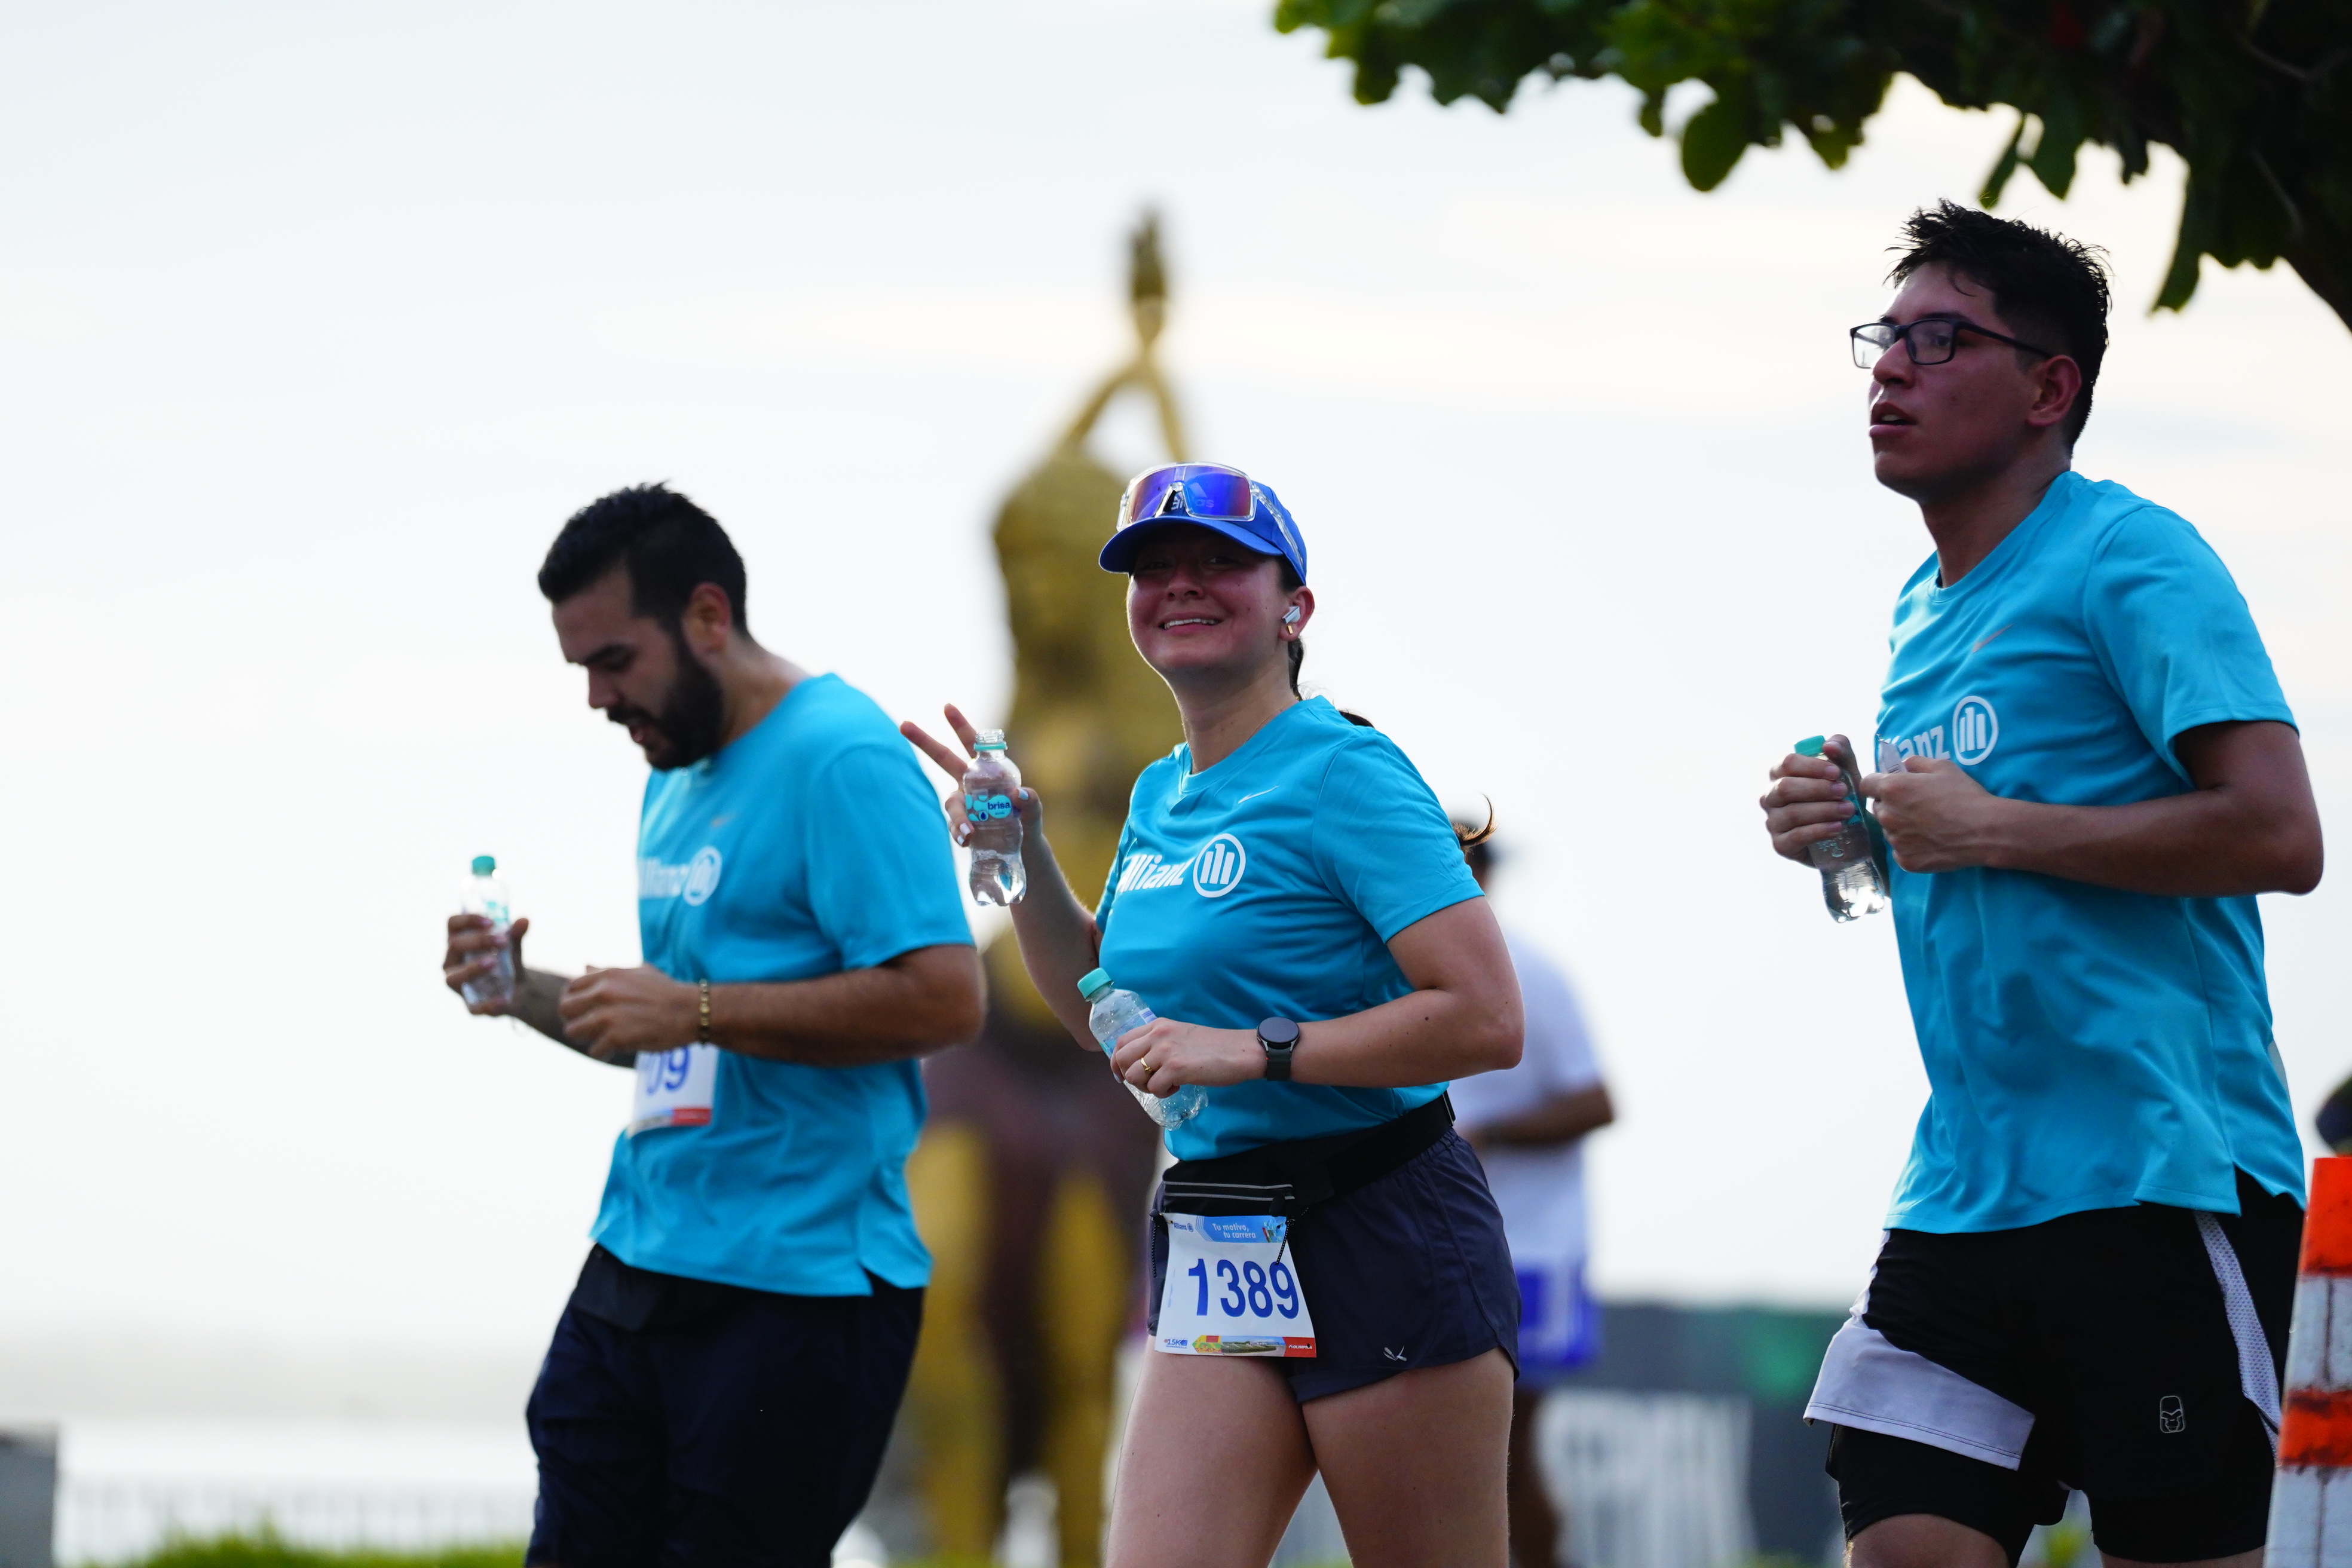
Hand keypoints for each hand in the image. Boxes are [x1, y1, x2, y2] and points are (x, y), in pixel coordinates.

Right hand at [444, 913, 529, 1014]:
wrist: (517, 989)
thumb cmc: (505, 961)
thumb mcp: (512, 947)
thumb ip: (515, 935)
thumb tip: (524, 920)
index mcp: (459, 942)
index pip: (453, 924)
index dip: (468, 920)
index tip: (491, 922)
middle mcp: (451, 962)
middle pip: (454, 946)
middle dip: (478, 941)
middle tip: (503, 941)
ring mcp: (458, 985)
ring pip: (453, 978)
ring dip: (472, 969)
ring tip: (493, 962)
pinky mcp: (470, 1005)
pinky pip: (473, 1008)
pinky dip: (487, 1005)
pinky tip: (502, 999)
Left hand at [558, 966, 697, 1062]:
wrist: (691, 1010)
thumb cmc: (666, 991)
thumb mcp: (637, 973)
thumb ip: (606, 971)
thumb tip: (583, 965)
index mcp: (607, 975)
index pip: (571, 987)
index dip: (574, 1002)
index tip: (585, 1011)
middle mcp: (603, 992)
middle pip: (565, 1009)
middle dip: (575, 1020)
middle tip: (591, 1028)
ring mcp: (608, 1015)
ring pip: (573, 1031)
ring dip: (587, 1038)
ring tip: (604, 1039)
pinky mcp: (616, 1037)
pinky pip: (595, 1051)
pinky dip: (605, 1053)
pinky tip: (619, 1048)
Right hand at [900, 704, 1044, 847]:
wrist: (1023, 850)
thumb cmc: (1027, 822)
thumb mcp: (1033, 812)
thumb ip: (1031, 803)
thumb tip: (1018, 794)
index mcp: (988, 770)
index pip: (972, 744)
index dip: (960, 725)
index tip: (947, 706)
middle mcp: (970, 783)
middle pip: (943, 758)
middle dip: (924, 740)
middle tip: (904, 724)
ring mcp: (965, 804)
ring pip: (952, 803)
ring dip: (958, 816)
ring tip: (968, 834)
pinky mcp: (963, 826)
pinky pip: (956, 827)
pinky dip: (959, 833)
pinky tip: (967, 841)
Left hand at [1109, 1018, 1265, 1095]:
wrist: (1240, 1051)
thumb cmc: (1214, 1046)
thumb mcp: (1181, 1035)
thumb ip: (1160, 1042)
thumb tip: (1141, 1063)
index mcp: (1158, 1025)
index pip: (1122, 1041)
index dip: (1116, 1061)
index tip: (1121, 1075)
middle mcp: (1158, 1034)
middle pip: (1122, 1059)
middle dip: (1130, 1077)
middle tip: (1148, 1084)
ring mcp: (1165, 1050)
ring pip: (1134, 1076)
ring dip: (1148, 1087)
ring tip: (1168, 1084)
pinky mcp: (1175, 1068)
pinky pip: (1154, 1088)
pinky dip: (1164, 1093)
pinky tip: (1180, 1086)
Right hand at [1759, 734, 1861, 863]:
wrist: (1847, 832)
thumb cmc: (1839, 796)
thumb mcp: (1845, 771)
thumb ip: (1840, 751)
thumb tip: (1829, 745)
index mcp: (1780, 774)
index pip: (1787, 763)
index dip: (1812, 766)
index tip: (1836, 772)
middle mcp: (1771, 797)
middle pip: (1785, 788)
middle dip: (1817, 789)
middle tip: (1844, 792)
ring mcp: (1773, 822)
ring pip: (1792, 813)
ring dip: (1823, 810)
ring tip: (1848, 810)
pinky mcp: (1781, 844)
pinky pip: (1796, 837)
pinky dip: (1819, 831)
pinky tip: (1838, 827)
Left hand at [1862, 756, 2001, 872]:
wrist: (1984, 830)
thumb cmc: (1963, 794)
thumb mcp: (1942, 767)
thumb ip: (1916, 763)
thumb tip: (1903, 765)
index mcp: (1892, 789)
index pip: (1866, 784)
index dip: (1878, 784)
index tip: (1891, 785)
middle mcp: (1887, 815)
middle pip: (1877, 808)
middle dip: (1891, 805)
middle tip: (1916, 806)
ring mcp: (1895, 841)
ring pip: (1889, 830)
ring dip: (1900, 827)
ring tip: (1928, 825)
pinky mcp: (1905, 860)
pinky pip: (1901, 850)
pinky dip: (1911, 847)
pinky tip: (1931, 842)